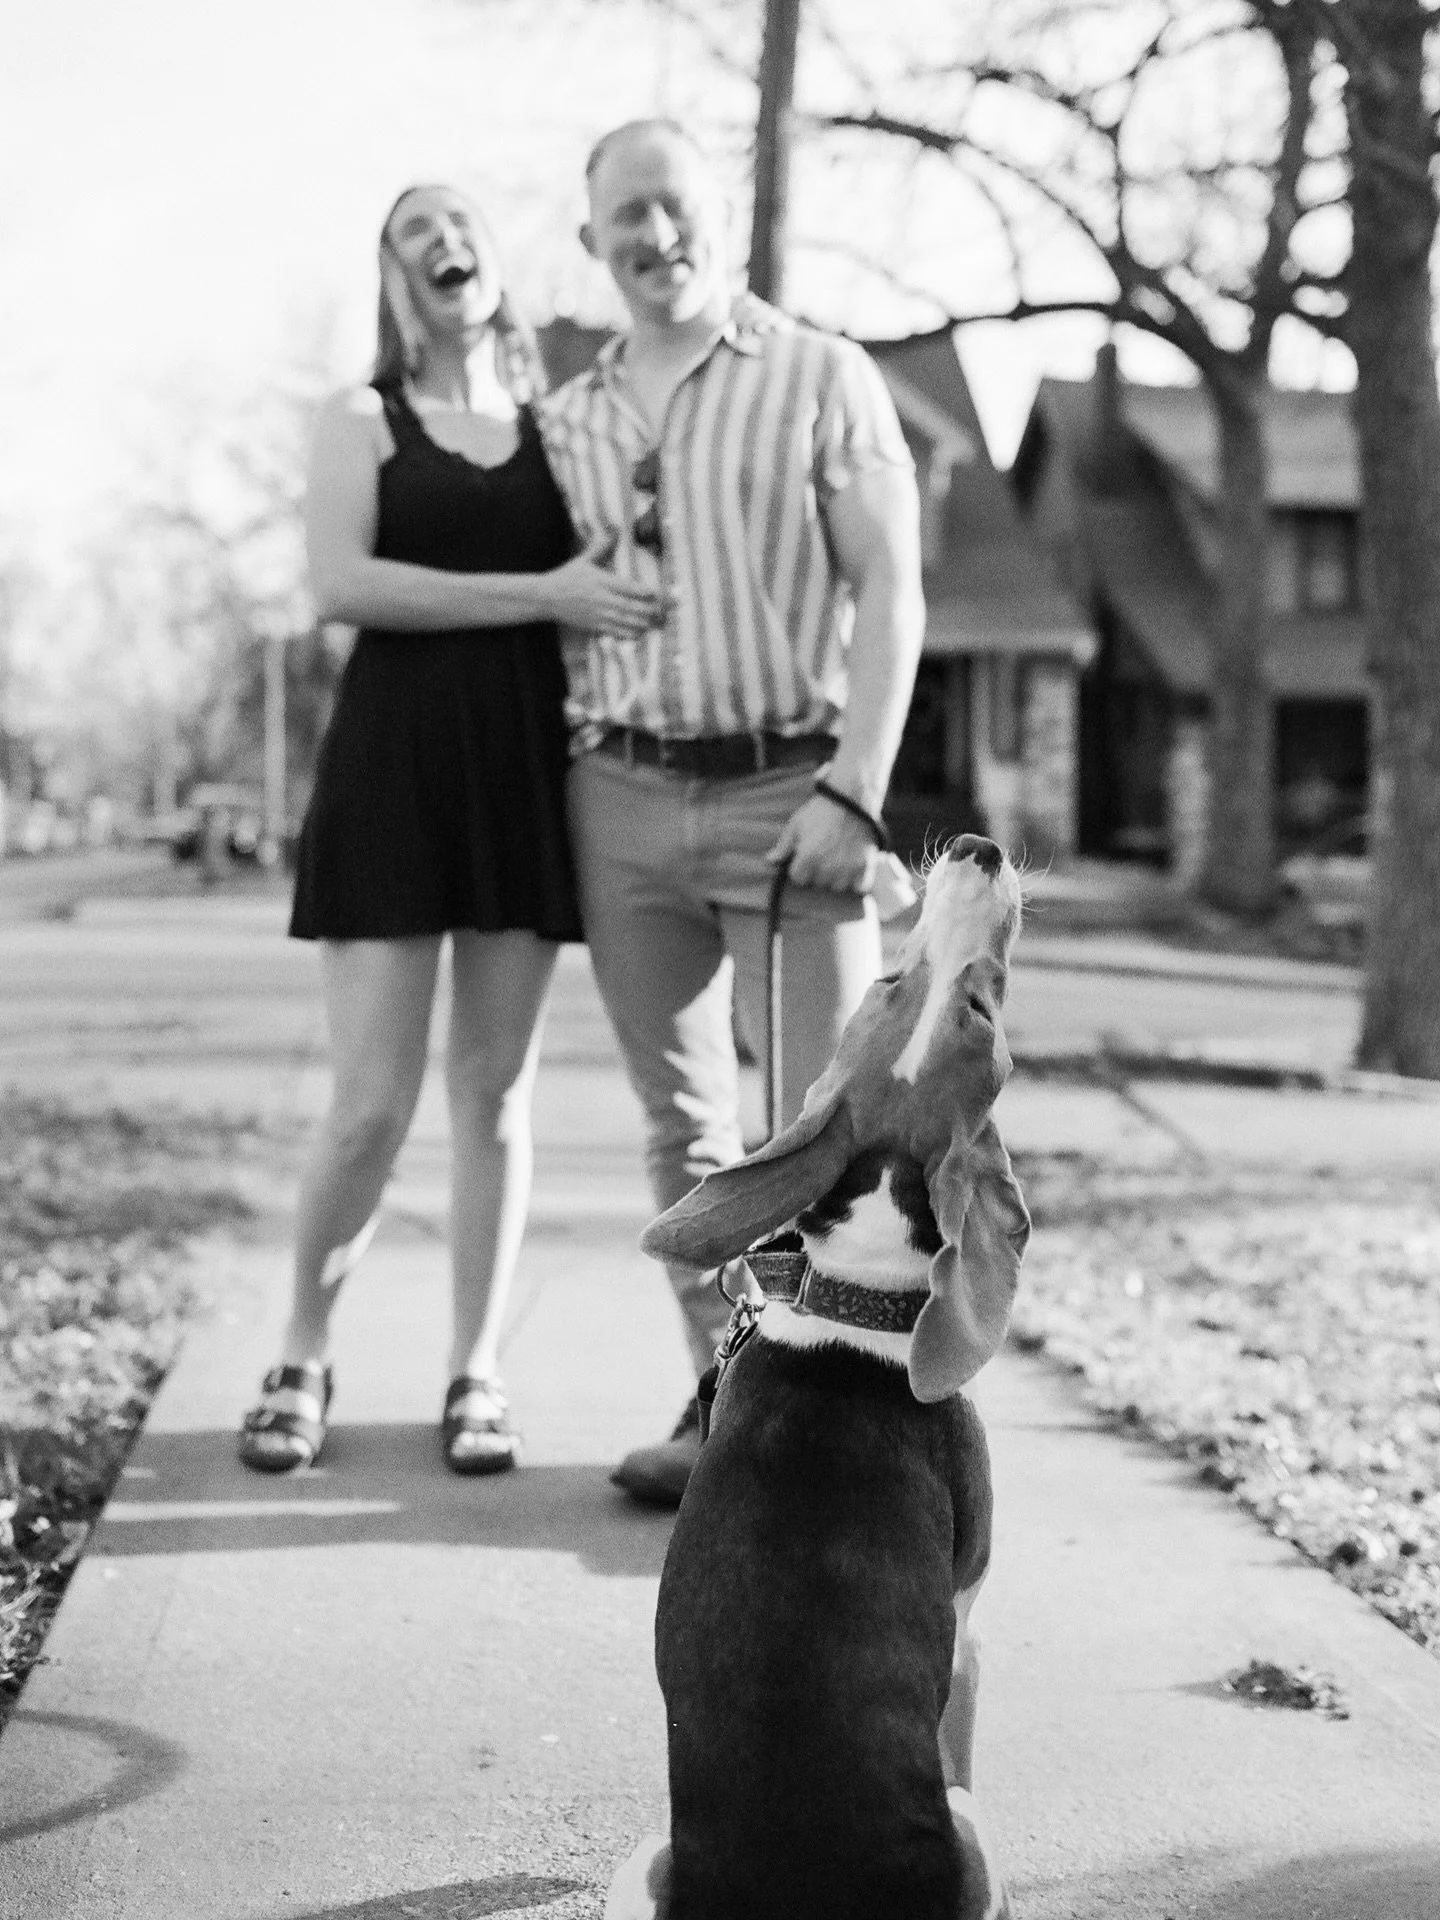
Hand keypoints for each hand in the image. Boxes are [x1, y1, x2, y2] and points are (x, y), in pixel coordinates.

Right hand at [544, 536, 660, 635]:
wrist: (548, 598)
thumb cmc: (568, 576)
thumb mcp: (584, 560)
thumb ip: (601, 546)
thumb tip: (614, 528)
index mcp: (601, 581)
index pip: (626, 587)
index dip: (643, 592)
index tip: (656, 593)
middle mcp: (602, 599)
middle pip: (630, 607)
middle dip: (648, 611)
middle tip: (662, 611)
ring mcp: (599, 614)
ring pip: (625, 622)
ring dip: (642, 624)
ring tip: (655, 623)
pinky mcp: (595, 626)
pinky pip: (615, 632)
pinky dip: (629, 634)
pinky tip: (639, 634)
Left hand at [766, 793, 876, 892]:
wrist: (852, 799)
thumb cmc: (821, 811)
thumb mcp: (796, 824)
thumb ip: (783, 845)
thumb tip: (770, 861)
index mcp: (808, 857)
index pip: (798, 878)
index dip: (800, 868)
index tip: (805, 858)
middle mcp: (827, 867)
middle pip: (818, 883)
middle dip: (817, 872)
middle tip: (824, 855)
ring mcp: (847, 868)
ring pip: (837, 887)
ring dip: (836, 878)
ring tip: (838, 861)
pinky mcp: (865, 866)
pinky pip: (859, 887)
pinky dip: (856, 882)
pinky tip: (853, 870)